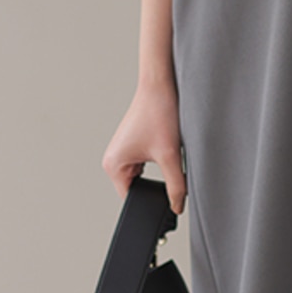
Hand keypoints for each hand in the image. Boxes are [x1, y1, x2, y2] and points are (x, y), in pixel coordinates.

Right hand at [101, 78, 187, 213]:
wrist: (161, 86)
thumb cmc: (158, 112)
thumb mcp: (171, 155)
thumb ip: (176, 186)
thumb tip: (178, 206)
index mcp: (113, 165)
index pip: (131, 199)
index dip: (150, 202)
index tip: (166, 200)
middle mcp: (113, 160)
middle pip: (138, 188)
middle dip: (156, 184)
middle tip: (169, 167)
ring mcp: (123, 152)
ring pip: (145, 176)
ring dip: (158, 170)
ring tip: (164, 149)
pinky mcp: (133, 146)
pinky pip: (146, 164)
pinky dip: (158, 161)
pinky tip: (164, 145)